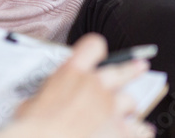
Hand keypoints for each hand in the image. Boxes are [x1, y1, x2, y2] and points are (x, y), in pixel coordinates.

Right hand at [1, 33, 154, 137]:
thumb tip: (45, 103)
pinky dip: (139, 131)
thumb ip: (47, 97)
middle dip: (132, 69)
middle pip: (123, 70)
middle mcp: (95, 85)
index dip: (96, 49)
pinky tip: (135, 132)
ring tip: (126, 116)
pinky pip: (142, 129)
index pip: (93, 46)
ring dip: (127, 110)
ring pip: (131, 101)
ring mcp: (111, 107)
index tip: (99, 53)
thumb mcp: (32, 103)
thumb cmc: (35, 128)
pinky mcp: (121, 130)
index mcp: (72, 73)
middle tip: (141, 66)